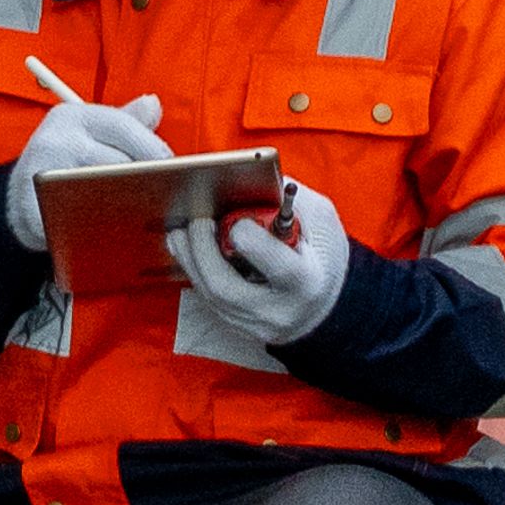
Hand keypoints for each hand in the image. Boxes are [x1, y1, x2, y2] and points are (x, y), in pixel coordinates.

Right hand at [1, 86, 169, 250]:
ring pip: (101, 188)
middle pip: (116, 159)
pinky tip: (115, 227)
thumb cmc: (63, 163)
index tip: (172, 164)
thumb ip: (125, 122)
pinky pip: (78, 217)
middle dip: (144, 177)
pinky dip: (100, 223)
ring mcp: (43, 173)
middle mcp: (56, 139)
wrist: (17, 199)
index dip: (152, 146)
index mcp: (72, 116)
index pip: (122, 125)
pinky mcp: (34, 207)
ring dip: (126, 201)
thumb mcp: (89, 133)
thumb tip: (154, 105)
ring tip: (144, 209)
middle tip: (163, 192)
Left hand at [184, 180, 352, 354]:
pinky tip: (186, 246)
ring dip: (190, 258)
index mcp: (306, 284)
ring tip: (180, 229)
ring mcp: (253, 324)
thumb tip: (251, 179)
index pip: (276, 266)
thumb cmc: (324, 259)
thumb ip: (289, 201)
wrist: (325, 307)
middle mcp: (277, 311)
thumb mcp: (320, 224)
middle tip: (195, 219)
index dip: (252, 240)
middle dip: (202, 249)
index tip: (239, 220)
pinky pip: (206, 298)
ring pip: (209, 295)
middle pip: (225, 287)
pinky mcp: (236, 325)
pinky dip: (195, 269)